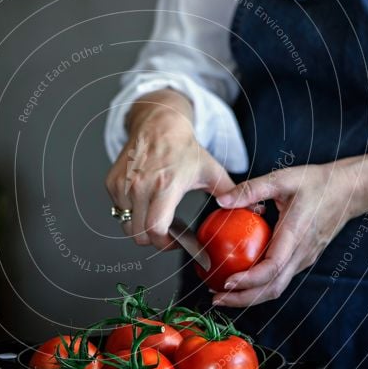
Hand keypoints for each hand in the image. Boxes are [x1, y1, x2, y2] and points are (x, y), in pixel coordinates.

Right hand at [105, 90, 234, 249]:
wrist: (159, 124)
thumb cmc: (184, 148)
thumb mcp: (211, 170)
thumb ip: (232, 192)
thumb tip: (255, 207)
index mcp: (166, 185)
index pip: (156, 229)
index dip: (165, 244)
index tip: (175, 242)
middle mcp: (140, 185)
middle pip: (139, 234)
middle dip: (154, 240)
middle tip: (167, 234)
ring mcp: (123, 184)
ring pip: (126, 225)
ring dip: (141, 227)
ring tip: (157, 218)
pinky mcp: (112, 183)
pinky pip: (118, 211)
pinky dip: (130, 214)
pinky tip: (145, 204)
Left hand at [211, 162, 360, 306]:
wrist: (349, 191)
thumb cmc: (317, 183)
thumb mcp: (282, 179)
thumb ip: (250, 190)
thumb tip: (221, 200)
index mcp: (295, 235)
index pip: (272, 268)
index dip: (249, 280)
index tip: (227, 282)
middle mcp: (301, 253)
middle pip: (272, 288)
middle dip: (243, 299)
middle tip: (217, 299)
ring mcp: (304, 259)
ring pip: (277, 287)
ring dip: (250, 296)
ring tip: (224, 295)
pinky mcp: (303, 258)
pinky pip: (280, 278)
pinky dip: (259, 285)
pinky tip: (241, 278)